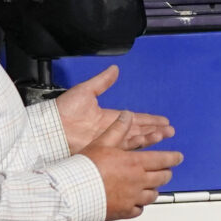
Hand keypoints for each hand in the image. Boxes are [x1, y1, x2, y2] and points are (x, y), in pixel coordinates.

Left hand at [55, 66, 173, 155]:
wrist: (51, 129)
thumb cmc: (63, 111)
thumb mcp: (86, 91)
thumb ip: (102, 81)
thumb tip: (114, 69)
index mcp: (108, 117)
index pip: (134, 118)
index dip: (149, 119)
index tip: (162, 120)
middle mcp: (110, 130)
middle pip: (138, 130)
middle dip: (155, 130)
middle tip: (170, 130)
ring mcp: (108, 141)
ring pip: (135, 140)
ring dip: (150, 137)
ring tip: (164, 135)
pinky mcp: (104, 150)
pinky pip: (125, 149)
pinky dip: (139, 146)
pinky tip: (149, 144)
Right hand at [82, 110, 182, 220]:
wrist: (74, 192)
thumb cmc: (86, 168)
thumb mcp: (102, 142)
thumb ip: (118, 129)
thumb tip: (126, 116)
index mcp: (135, 163)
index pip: (163, 159)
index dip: (173, 158)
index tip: (178, 157)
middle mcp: (138, 181)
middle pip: (162, 178)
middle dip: (166, 173)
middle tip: (166, 171)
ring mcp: (133, 198)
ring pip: (153, 195)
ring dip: (154, 189)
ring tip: (152, 186)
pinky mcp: (124, 211)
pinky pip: (138, 210)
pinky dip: (140, 206)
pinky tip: (136, 203)